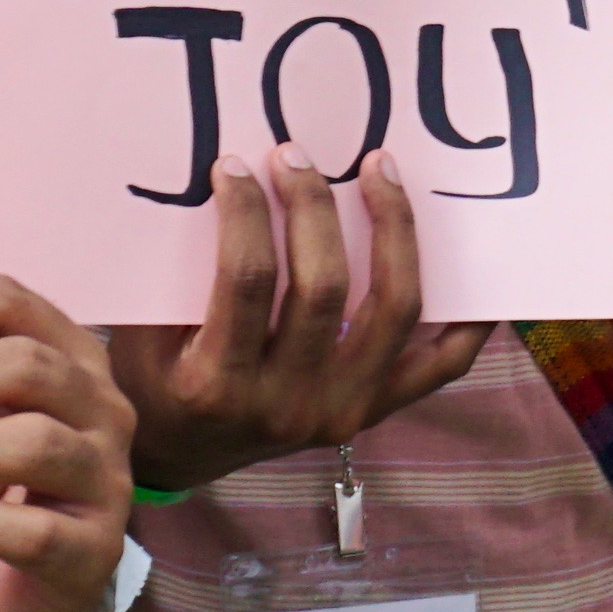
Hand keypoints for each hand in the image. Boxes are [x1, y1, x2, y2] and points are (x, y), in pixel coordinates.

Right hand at [101, 148, 490, 490]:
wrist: (174, 455)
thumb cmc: (150, 377)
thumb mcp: (141, 331)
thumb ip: (174, 270)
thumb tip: (217, 176)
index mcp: (217, 385)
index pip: (246, 281)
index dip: (244, 212)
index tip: (235, 165)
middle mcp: (285, 405)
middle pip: (324, 287)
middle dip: (312, 206)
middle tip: (296, 156)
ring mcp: (338, 411)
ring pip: (392, 310)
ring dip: (392, 231)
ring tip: (378, 171)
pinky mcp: (371, 412)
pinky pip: (438, 365)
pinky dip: (465, 320)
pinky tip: (472, 267)